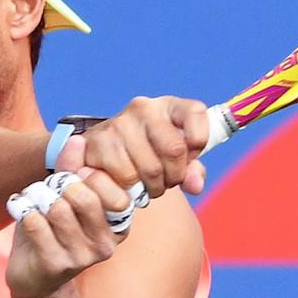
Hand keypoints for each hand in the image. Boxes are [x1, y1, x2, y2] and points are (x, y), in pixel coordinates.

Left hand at [5, 170, 131, 297]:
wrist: (33, 277)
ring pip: (57, 209)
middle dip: (58, 185)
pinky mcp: (56, 265)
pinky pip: (35, 223)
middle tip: (47, 189)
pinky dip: (23, 210)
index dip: (82, 173)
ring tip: (33, 201)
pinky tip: (21, 212)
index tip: (69, 178)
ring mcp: (82, 258)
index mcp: (118, 225)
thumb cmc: (53, 231)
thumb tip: (77, 140)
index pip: (108, 185)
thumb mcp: (66, 196)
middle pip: (83, 196)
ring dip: (38, 198)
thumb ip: (73, 167)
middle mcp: (106, 244)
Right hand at [61, 96, 208, 198]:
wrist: (102, 154)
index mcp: (167, 105)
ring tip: (146, 185)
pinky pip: (127, 178)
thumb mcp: (174, 158)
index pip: (196, 112)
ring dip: (152, 188)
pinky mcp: (98, 142)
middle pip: (174, 149)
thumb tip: (195, 184)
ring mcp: (118, 123)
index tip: (189, 156)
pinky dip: (131, 191)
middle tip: (165, 181)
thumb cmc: (146, 154)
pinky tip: (129, 186)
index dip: (199, 142)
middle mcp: (143, 108)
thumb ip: (192, 170)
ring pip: (150, 169)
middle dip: (174, 176)